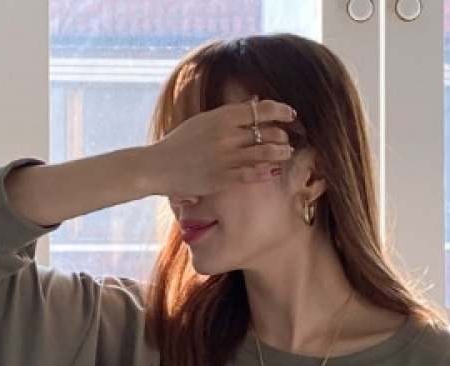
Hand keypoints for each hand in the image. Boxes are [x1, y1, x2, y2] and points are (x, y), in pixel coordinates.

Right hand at [145, 97, 296, 197]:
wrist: (159, 166)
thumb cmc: (180, 143)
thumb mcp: (203, 121)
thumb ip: (229, 114)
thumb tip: (252, 104)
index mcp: (221, 116)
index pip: (260, 109)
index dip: (281, 110)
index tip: (290, 115)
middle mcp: (226, 135)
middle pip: (267, 131)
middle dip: (283, 135)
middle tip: (287, 140)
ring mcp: (225, 157)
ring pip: (265, 152)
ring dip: (280, 153)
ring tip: (286, 153)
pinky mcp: (222, 178)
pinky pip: (252, 174)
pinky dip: (266, 171)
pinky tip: (273, 170)